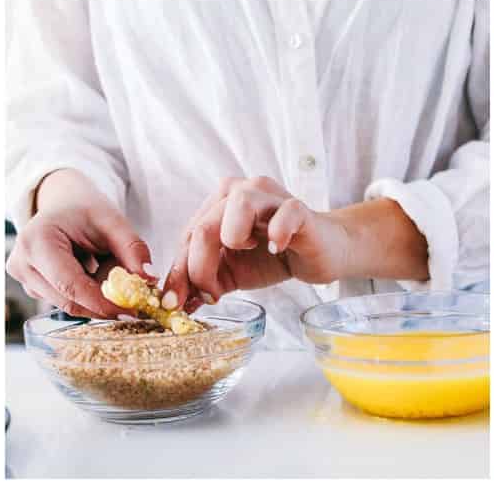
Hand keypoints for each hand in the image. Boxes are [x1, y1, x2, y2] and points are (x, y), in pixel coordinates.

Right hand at [6, 169, 154, 317]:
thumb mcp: (113, 221)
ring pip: (67, 304)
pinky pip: (65, 300)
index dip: (101, 302)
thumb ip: (132, 248)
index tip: (130, 312)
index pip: (70, 284)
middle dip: (104, 303)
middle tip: (137, 305)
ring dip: (97, 297)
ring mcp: (23, 278)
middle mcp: (22, 264)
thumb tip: (149, 278)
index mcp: (37, 241)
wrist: (64, 203)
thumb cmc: (85, 209)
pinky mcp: (31, 287)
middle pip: (67, 299)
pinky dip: (88, 293)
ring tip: (114, 272)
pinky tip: (97, 272)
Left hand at [163, 176, 346, 308]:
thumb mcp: (230, 272)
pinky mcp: (299, 209)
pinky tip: (276, 248)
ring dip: (233, 239)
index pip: (188, 236)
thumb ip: (202, 279)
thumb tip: (173, 301)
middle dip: (200, 268)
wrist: (319, 252)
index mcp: (220, 203)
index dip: (179, 272)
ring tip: (246, 253)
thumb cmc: (272, 256)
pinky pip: (284, 214)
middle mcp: (243, 190)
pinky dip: (276, 234)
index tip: (177, 303)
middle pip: (204, 227)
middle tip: (212, 294)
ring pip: (236, 206)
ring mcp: (272, 197)